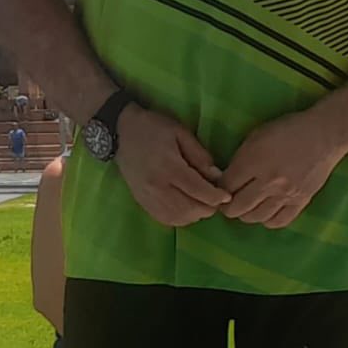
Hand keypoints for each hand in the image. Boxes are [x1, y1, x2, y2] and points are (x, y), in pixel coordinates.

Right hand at [115, 107, 231, 227]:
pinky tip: (186, 207)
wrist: (121, 132)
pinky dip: (181, 218)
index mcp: (169, 167)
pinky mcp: (142, 203)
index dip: (216, 197)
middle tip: (215, 198)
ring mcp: (148, 198)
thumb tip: (217, 177)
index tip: (227, 196)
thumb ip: (200, 156)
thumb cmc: (153, 128)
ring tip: (201, 202)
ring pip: (179, 218)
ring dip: (195, 214)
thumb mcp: (181, 133)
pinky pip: (166, 220)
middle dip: (208, 207)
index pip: (199, 191)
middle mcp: (157, 187)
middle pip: (190, 210)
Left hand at [221, 110, 342, 227]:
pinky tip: (266, 212)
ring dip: (246, 214)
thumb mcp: (257, 136)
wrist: (324, 134)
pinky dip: (267, 220)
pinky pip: (278, 221)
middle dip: (228, 207)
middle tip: (229, 202)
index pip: (226, 187)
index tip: (221, 188)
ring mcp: (285, 194)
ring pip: (255, 217)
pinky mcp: (300, 201)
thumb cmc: (288, 130)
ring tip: (247, 207)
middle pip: (237, 208)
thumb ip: (240, 159)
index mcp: (254, 161)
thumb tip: (226, 179)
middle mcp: (268, 182)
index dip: (219, 189)